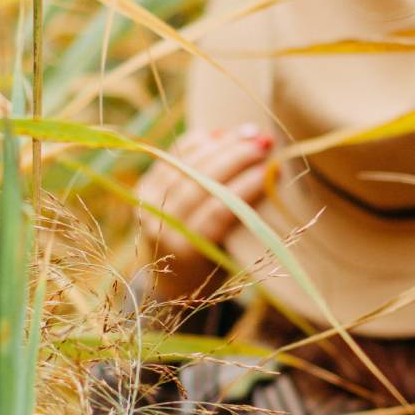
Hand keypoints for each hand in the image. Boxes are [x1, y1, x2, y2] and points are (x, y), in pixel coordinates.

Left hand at [135, 124, 273, 300]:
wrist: (167, 281)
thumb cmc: (212, 271)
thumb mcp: (230, 260)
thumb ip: (243, 226)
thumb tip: (271, 179)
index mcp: (187, 250)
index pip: (218, 211)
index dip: (245, 188)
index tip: (271, 171)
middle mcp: (162, 226)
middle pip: (201, 182)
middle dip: (236, 158)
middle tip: (263, 144)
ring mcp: (148, 206)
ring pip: (186, 165)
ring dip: (220, 145)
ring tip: (249, 133)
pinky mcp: (143, 189)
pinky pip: (171, 157)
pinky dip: (196, 143)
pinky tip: (220, 133)